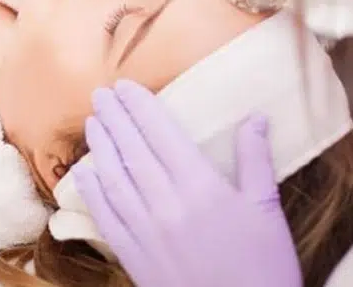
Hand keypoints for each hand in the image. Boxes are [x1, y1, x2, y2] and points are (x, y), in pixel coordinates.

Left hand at [74, 80, 301, 286]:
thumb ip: (255, 159)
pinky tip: (85, 173)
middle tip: (101, 94)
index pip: (161, 134)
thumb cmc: (263, 266)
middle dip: (115, 118)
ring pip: (114, 179)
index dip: (140, 107)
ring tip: (92, 123)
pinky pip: (106, 217)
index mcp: (202, 186)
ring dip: (100, 148)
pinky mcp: (134, 256)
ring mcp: (146, 232)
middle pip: (133, 150)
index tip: (124, 86)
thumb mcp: (268, 209)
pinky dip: (92, 191)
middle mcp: (167, 204)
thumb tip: (255, 116)